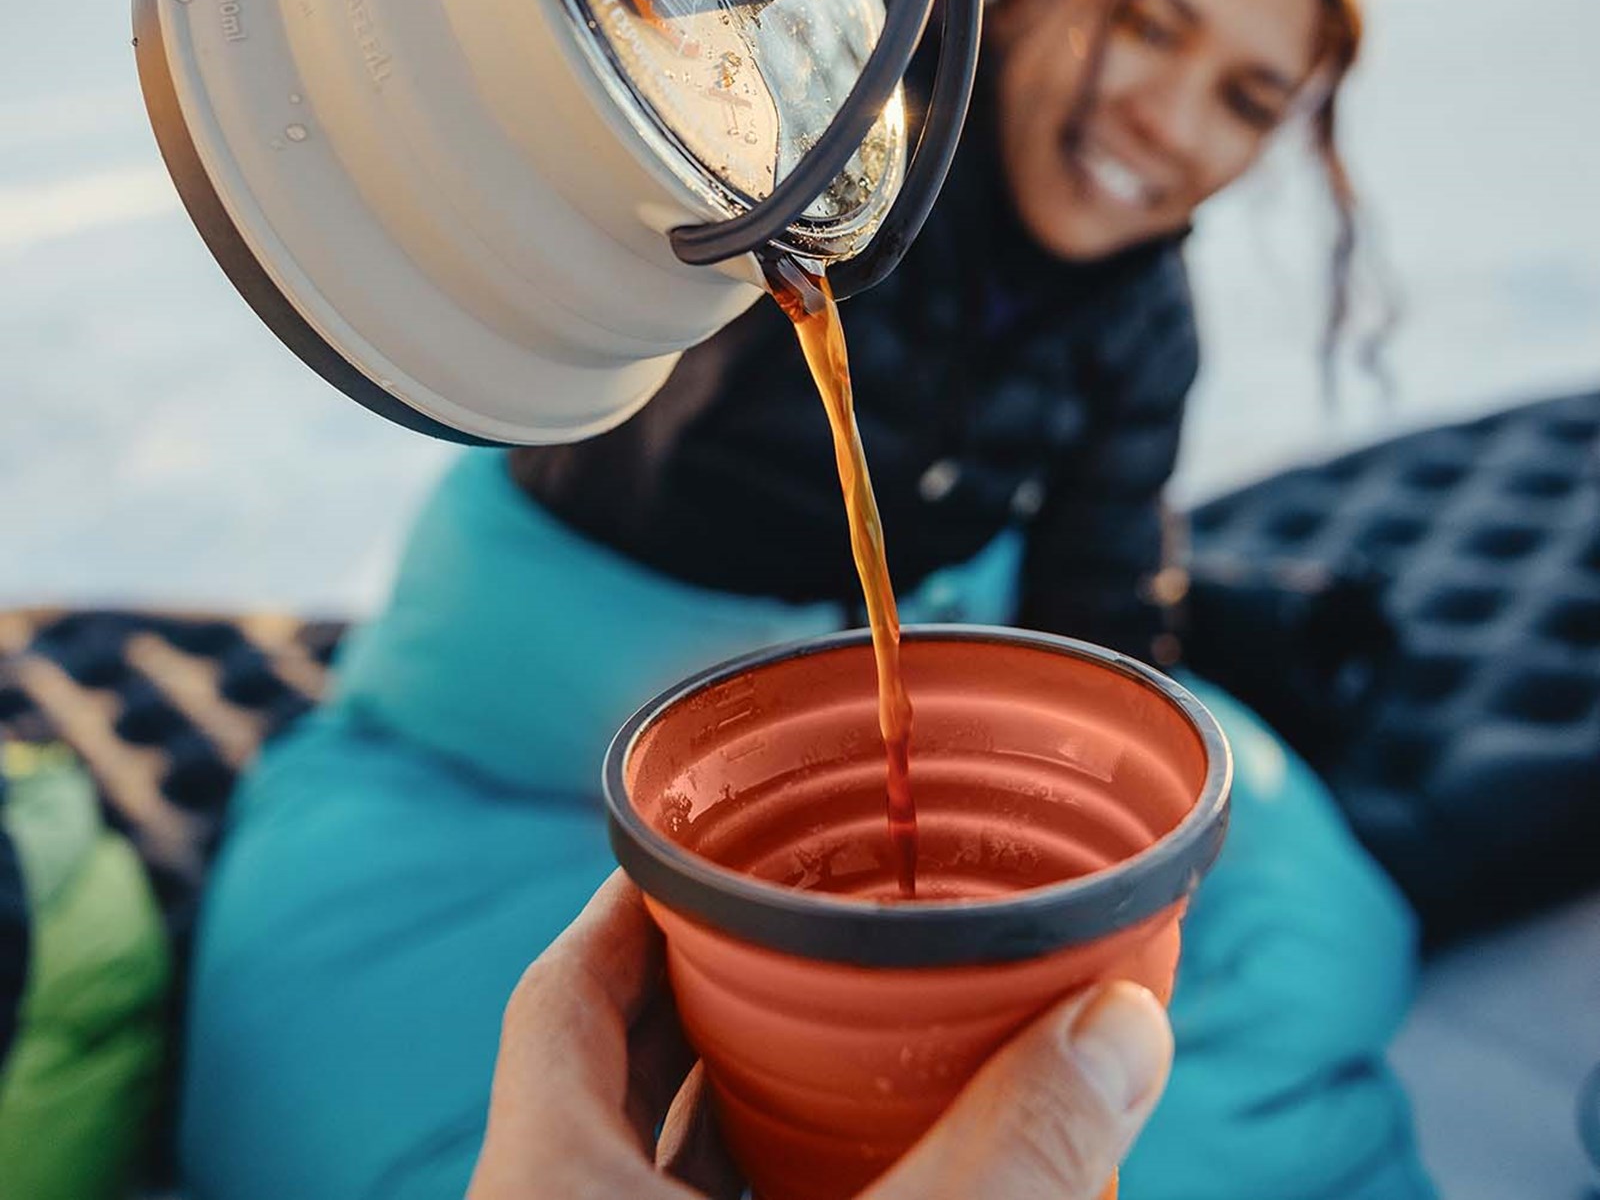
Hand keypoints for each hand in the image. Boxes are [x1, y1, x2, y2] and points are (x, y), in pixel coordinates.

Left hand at [467, 870, 1172, 1198]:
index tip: (699, 844)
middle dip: (719, 997)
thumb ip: (1009, 1158)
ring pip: (664, 1172)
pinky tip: (871, 1184)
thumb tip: (1126, 1026)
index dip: (625, 902)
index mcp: (545, 1188)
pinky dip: (780, 1193)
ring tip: (856, 1050)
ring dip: (754, 1112)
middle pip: (621, 1071)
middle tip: (817, 935)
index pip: (563, 989)